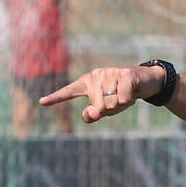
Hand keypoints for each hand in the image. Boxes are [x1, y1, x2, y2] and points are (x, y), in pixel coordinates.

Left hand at [39, 65, 157, 122]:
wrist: (143, 81)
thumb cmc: (121, 95)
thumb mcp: (107, 108)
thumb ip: (94, 114)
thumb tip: (92, 114)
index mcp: (87, 83)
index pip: (69, 92)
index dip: (56, 97)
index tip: (42, 102)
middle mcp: (95, 76)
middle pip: (98, 106)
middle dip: (111, 110)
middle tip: (118, 100)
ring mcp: (109, 73)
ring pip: (111, 103)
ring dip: (121, 104)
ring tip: (125, 94)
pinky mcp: (124, 73)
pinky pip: (122, 98)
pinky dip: (129, 100)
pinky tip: (132, 92)